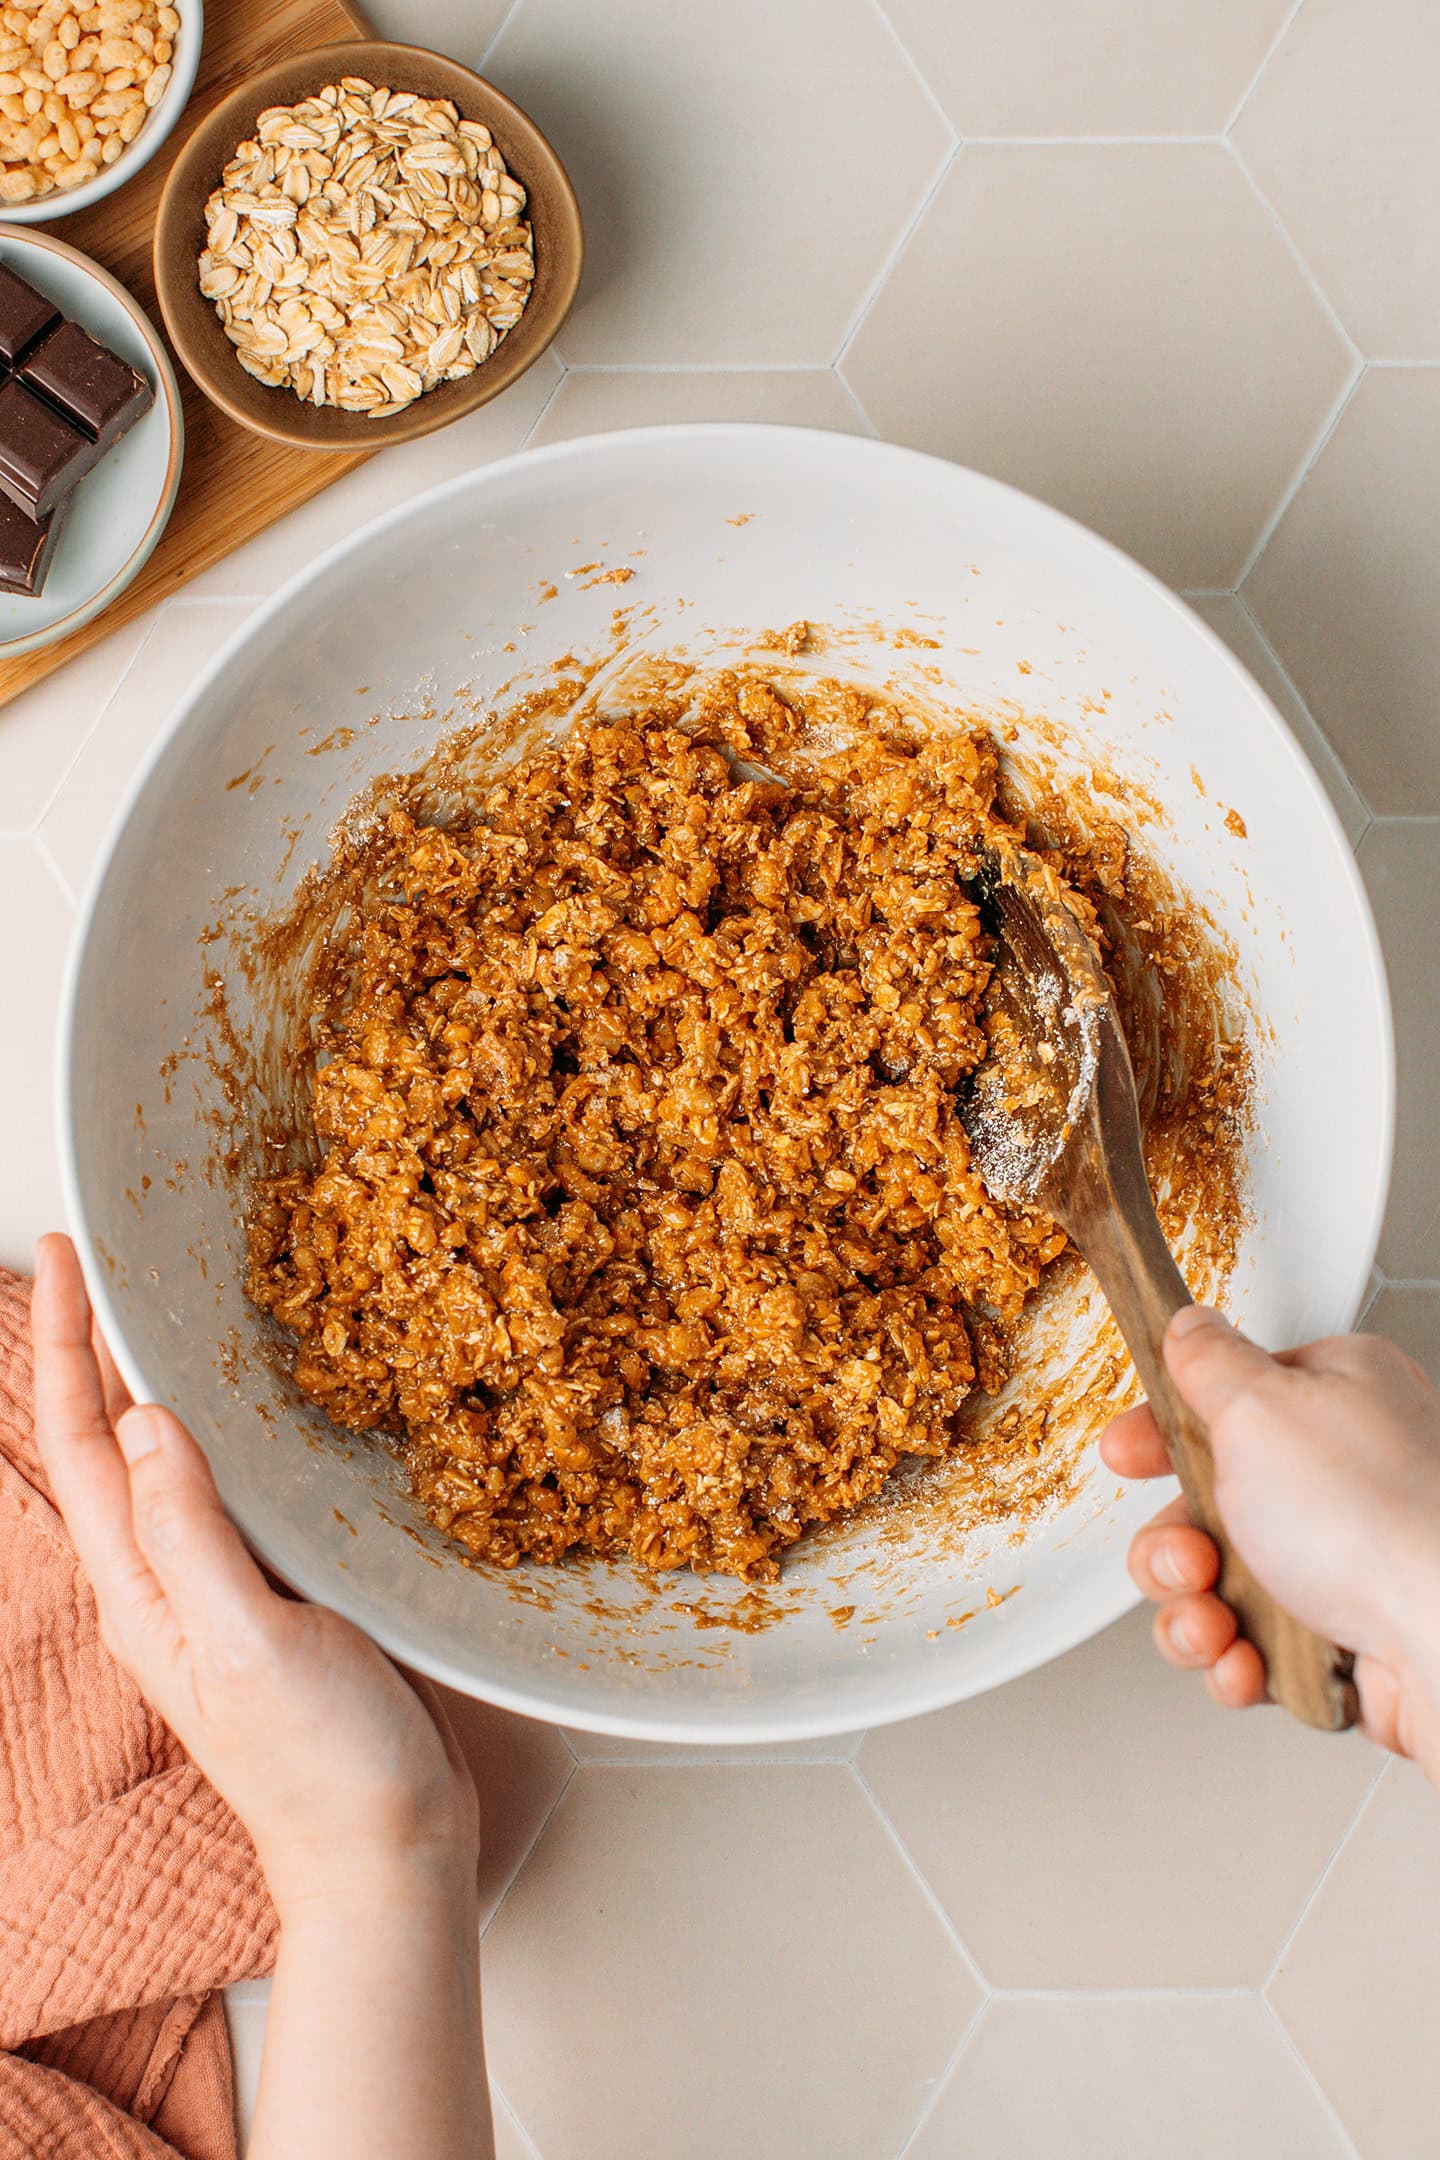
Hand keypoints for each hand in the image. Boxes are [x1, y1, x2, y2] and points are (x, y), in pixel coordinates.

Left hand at [31, 1233, 478, 1917]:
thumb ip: (191, 1536)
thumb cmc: (321, 1765)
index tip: (69, 1259)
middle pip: (113, 1441)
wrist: (391, 1846)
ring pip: (178, 1459)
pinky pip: (241, 1488)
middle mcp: (168, 1581)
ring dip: (169, 1377)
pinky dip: (238, 1426)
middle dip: (100, 1346)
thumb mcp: (248, 1644)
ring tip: (182, 1304)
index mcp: (141, 1590)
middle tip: (117, 1259)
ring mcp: (224, 1587)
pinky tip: (272, 1404)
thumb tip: (144, 1421)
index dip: (67, 1346)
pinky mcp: (283, 1592)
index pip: (80, 1445)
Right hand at [1102, 1305, 1439, 1782]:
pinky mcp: (1346, 1645)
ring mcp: (1346, 1565)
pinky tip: (1246, 1666)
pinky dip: (1238, 1666)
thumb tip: (1190, 1327)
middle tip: (1190, 1557)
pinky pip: (1255, 1654)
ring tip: (1215, 1625)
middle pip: (1208, 1504)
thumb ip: (1210, 1362)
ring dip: (1194, 1615)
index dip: (1164, 1431)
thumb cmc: (1380, 1518)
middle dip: (1171, 1546)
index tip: (1127, 1453)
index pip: (1228, 1399)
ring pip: (1221, 1586)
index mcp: (1337, 1399)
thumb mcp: (1262, 1405)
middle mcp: (1346, 1477)